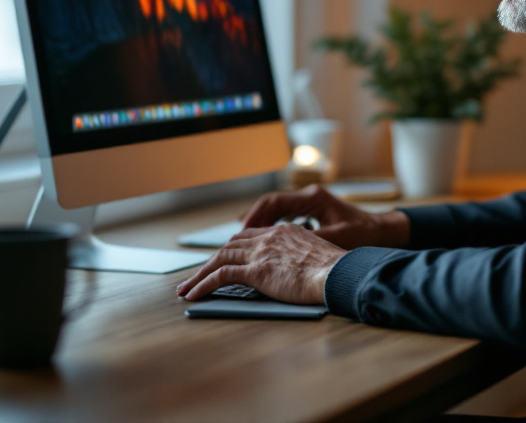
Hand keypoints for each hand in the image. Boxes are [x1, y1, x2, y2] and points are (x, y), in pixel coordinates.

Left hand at [176, 224, 344, 302]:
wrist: (339, 273)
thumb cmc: (336, 271)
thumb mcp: (317, 256)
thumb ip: (301, 257)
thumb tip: (300, 270)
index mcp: (284, 231)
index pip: (250, 236)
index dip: (234, 248)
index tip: (223, 259)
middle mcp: (269, 237)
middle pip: (231, 246)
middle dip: (212, 260)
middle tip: (198, 274)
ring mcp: (261, 252)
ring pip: (220, 259)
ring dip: (200, 274)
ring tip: (187, 288)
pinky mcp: (256, 271)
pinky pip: (221, 275)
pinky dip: (203, 284)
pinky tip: (194, 294)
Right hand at [240, 184, 409, 249]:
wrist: (381, 230)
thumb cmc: (364, 234)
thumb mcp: (339, 238)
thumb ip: (313, 240)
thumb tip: (286, 248)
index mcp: (313, 198)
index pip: (275, 202)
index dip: (255, 216)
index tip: (242, 231)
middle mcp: (308, 196)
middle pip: (270, 204)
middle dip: (252, 220)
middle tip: (236, 239)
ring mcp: (309, 202)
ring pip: (275, 209)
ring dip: (260, 223)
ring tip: (244, 241)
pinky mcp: (310, 211)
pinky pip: (283, 215)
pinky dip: (271, 226)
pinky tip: (262, 240)